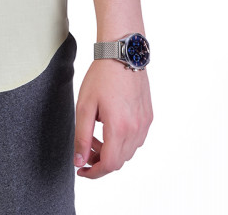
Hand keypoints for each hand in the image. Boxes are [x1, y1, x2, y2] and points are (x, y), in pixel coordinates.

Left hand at [73, 60, 151, 177]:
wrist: (122, 53)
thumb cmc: (101, 76)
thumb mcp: (84, 106)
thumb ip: (81, 136)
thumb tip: (79, 161)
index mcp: (119, 128)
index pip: (109, 165)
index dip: (94, 172)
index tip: (81, 171)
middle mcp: (136, 129)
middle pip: (119, 161)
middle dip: (100, 161)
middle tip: (85, 149)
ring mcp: (144, 123)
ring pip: (129, 152)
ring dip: (111, 151)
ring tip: (96, 135)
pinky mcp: (148, 116)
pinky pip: (136, 139)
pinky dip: (122, 141)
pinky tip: (110, 126)